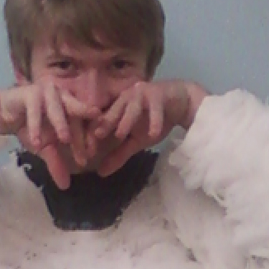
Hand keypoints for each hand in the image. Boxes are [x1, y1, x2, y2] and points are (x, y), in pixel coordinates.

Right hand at [0, 84, 96, 187]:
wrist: (6, 115)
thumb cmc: (31, 127)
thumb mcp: (46, 148)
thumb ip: (56, 163)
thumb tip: (65, 186)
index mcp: (72, 108)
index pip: (85, 124)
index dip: (88, 139)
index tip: (90, 155)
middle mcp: (63, 98)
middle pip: (76, 115)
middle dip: (81, 133)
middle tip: (86, 149)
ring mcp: (47, 93)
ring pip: (57, 109)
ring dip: (61, 124)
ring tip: (64, 140)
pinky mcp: (29, 92)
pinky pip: (34, 110)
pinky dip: (35, 126)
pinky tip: (36, 142)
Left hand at [89, 80, 207, 176]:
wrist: (180, 103)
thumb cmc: (155, 119)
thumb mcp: (136, 140)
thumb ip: (120, 154)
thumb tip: (101, 173)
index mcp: (118, 107)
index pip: (103, 120)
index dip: (95, 133)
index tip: (87, 150)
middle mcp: (126, 98)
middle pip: (114, 111)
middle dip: (106, 124)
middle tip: (97, 137)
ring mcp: (142, 94)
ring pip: (132, 107)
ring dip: (126, 120)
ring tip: (121, 134)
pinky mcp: (159, 94)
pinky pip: (155, 109)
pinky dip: (155, 120)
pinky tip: (153, 133)